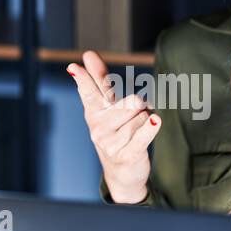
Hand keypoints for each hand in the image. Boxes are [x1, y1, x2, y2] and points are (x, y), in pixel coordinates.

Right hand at [68, 50, 161, 204]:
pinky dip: (152, 128)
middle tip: (133, 121)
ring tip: (137, 133)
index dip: (84, 78)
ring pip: (143, 115)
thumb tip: (89, 56)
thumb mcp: (106, 110)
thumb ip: (101, 82)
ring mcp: (110, 142)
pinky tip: (156, 121)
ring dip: (147, 121)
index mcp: (93, 112)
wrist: (122, 174)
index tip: (74, 67)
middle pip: (132, 101)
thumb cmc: (117, 136)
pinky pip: (144, 134)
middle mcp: (98, 126)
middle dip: (141, 107)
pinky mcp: (126, 154)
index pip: (90, 91)